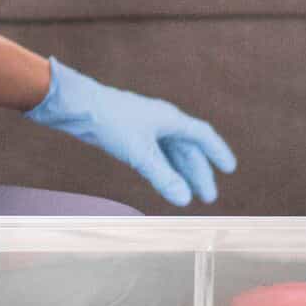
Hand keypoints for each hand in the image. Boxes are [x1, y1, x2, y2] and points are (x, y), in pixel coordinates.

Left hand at [24, 57, 236, 206]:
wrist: (76, 105)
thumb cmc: (109, 123)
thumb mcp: (139, 153)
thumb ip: (162, 177)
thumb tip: (184, 200)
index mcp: (170, 119)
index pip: (202, 135)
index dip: (217, 152)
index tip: (229, 169)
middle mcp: (161, 121)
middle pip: (187, 148)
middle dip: (199, 172)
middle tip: (207, 197)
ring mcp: (145, 126)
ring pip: (171, 152)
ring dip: (181, 173)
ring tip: (189, 195)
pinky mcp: (129, 133)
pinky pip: (156, 153)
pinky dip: (164, 168)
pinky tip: (163, 180)